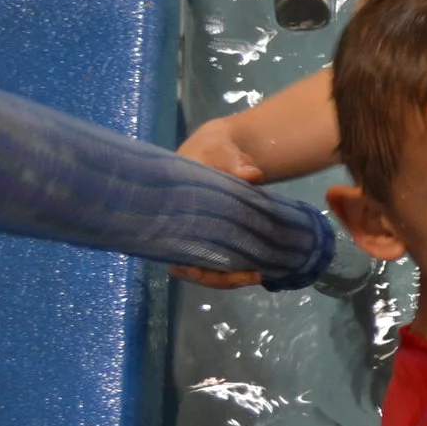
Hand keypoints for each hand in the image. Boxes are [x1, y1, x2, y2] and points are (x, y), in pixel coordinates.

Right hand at [172, 121, 266, 287]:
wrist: (223, 148)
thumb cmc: (212, 149)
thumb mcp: (220, 151)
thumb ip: (234, 164)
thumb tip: (252, 175)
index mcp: (171, 211)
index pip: (169, 247)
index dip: (185, 264)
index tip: (202, 270)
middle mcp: (181, 228)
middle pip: (190, 265)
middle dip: (217, 277)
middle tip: (251, 275)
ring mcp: (199, 234)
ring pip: (207, 267)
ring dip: (229, 276)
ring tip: (257, 274)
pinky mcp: (217, 236)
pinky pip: (222, 259)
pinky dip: (236, 266)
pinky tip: (256, 268)